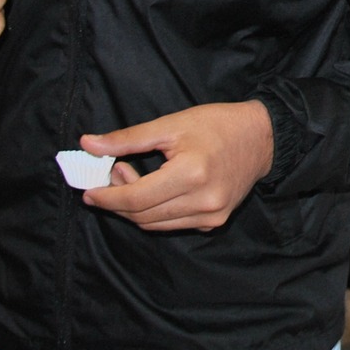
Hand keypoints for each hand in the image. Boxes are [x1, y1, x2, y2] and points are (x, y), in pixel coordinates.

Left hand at [81, 101, 274, 231]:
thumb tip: (88, 144)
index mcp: (191, 173)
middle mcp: (203, 201)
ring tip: (133, 179)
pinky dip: (156, 213)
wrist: (261, 138)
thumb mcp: (171, 124)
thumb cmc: (217, 125)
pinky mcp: (215, 222)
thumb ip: (127, 139)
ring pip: (155, 225)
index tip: (88, 191)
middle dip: (118, 200)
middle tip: (112, 174)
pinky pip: (173, 224)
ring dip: (135, 208)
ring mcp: (211, 216)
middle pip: (142, 215)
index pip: (135, 199)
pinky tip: (156, 190)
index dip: (107, 197)